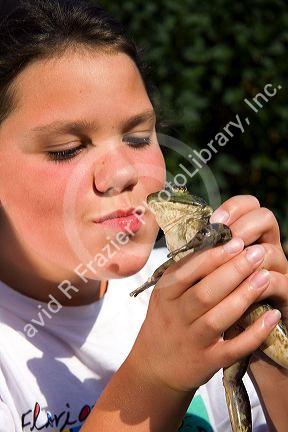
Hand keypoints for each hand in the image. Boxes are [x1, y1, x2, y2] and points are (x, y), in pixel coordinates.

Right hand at [129, 218, 281, 392]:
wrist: (154, 367)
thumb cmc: (166, 322)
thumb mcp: (166, 296)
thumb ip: (186, 274)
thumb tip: (217, 244)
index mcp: (164, 294)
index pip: (187, 271)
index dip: (213, 256)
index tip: (236, 242)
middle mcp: (175, 317)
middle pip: (205, 292)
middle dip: (233, 271)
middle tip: (256, 254)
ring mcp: (191, 341)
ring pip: (218, 318)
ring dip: (244, 296)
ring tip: (265, 277)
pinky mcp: (206, 362)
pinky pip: (233, 348)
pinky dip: (254, 333)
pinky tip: (272, 316)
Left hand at [210, 195, 287, 325]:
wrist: (235, 328)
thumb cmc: (214, 298)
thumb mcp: (206, 270)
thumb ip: (203, 252)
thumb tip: (186, 235)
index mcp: (246, 236)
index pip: (248, 205)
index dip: (233, 207)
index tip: (213, 221)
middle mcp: (264, 247)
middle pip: (265, 218)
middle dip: (242, 227)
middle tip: (226, 241)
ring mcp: (277, 269)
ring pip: (271, 252)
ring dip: (250, 259)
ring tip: (236, 265)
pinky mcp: (284, 294)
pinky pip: (278, 284)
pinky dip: (260, 286)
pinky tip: (245, 293)